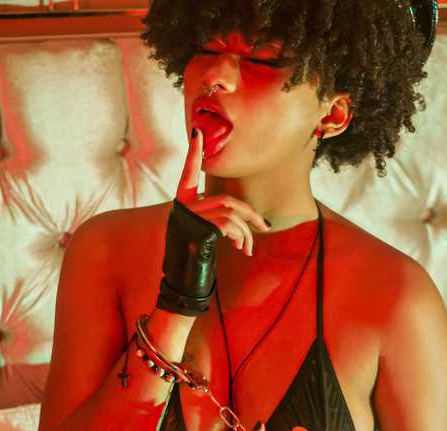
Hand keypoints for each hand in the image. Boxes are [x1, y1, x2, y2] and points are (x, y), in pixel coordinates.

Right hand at [176, 128, 270, 256]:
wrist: (182, 282)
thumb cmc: (194, 259)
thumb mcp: (203, 235)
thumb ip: (215, 220)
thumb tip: (247, 222)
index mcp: (182, 206)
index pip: (187, 175)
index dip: (192, 155)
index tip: (197, 133)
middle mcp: (183, 210)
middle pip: (226, 200)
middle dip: (249, 214)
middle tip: (264, 227)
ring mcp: (189, 220)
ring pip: (230, 211)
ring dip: (246, 230)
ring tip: (248, 248)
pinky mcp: (198, 231)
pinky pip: (229, 224)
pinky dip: (241, 236)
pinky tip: (242, 249)